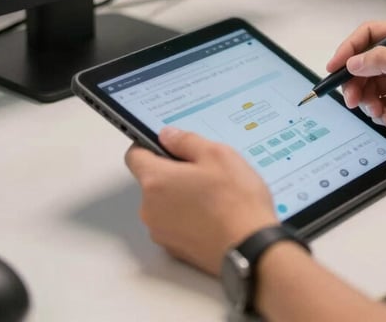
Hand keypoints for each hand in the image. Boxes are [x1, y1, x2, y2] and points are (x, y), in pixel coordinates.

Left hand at [125, 127, 278, 274]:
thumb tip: (166, 135)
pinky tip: (214, 214)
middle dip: (174, 172)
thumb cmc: (235, 199)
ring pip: (164, 203)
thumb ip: (185, 141)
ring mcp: (161, 233)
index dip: (150, 145)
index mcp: (155, 181)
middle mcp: (150, 209)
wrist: (251, 248)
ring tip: (215, 194)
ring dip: (182, 195)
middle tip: (206, 170)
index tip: (170, 144)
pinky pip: (175, 224)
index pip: (134, 155)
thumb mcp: (217, 154)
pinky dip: (189, 216)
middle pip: (152, 181)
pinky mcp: (175, 250)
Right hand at [327, 19, 385, 149]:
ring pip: (372, 86)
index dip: (349, 49)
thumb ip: (384, 61)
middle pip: (366, 63)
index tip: (334, 66)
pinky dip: (379, 112)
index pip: (370, 35)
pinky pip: (382, 103)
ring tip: (375, 111)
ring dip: (367, 100)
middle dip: (355, 81)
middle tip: (351, 98)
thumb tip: (354, 61)